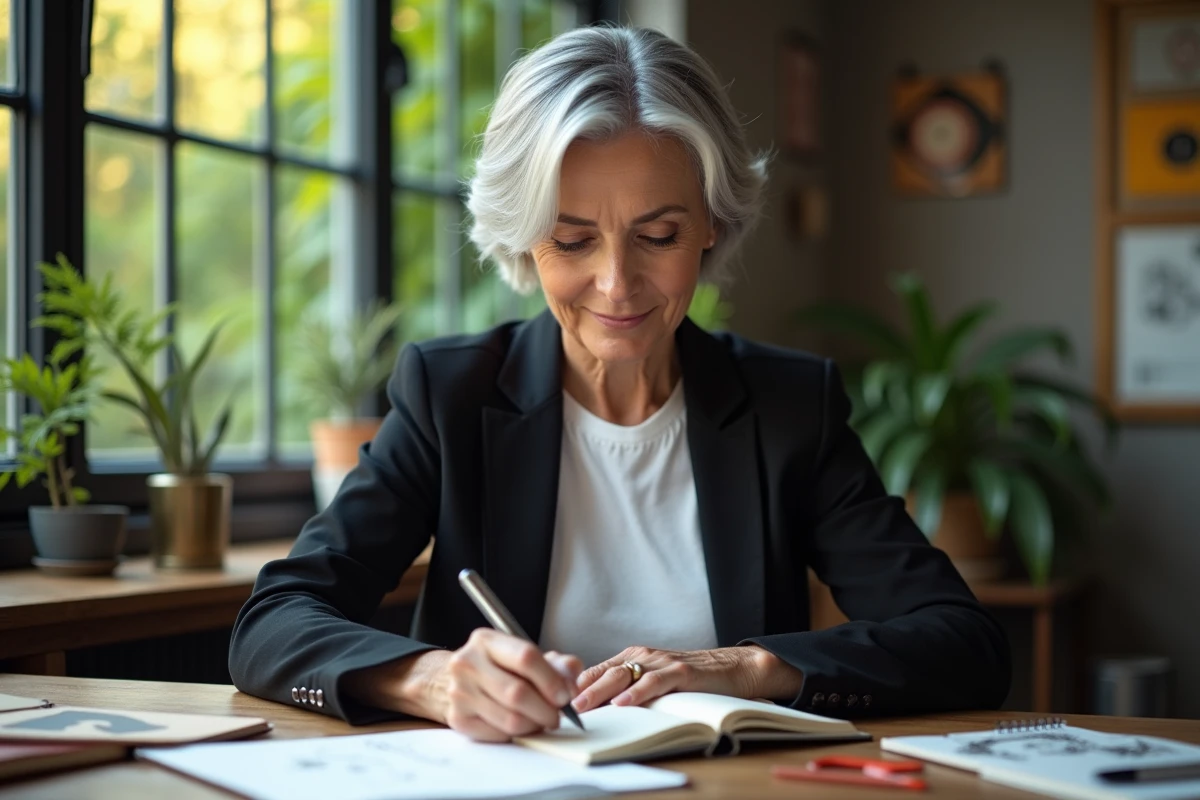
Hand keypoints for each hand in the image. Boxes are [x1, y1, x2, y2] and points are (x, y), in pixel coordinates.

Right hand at [344, 631, 582, 741]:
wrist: (452, 681)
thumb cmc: (497, 668)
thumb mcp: (522, 654)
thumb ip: (555, 663)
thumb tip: (572, 677)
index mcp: (486, 640)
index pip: (526, 657)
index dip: (551, 680)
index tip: (565, 695)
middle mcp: (468, 663)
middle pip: (518, 693)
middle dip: (546, 709)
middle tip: (558, 715)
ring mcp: (459, 692)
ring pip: (510, 719)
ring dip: (535, 724)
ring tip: (541, 720)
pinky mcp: (458, 719)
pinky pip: (498, 734)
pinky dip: (517, 734)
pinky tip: (521, 724)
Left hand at [572, 645, 800, 711]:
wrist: (733, 669)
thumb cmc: (692, 680)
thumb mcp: (654, 682)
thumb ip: (629, 688)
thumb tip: (596, 708)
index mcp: (633, 658)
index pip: (596, 670)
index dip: (575, 685)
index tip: (555, 700)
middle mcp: (643, 656)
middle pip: (604, 672)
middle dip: (580, 690)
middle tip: (561, 706)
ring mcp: (661, 662)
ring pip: (623, 675)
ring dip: (600, 692)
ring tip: (583, 706)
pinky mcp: (681, 672)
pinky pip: (654, 682)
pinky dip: (637, 692)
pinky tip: (624, 703)